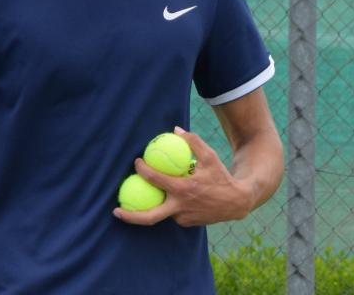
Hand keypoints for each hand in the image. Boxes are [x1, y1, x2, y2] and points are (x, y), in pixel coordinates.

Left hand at [113, 127, 254, 226]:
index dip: (142, 170)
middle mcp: (180, 207)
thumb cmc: (222, 177)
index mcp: (183, 189)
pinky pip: (172, 213)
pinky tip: (168, 196)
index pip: (155, 179)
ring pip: (161, 211)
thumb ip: (193, 142)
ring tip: (143, 194)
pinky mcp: (187, 223)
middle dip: (129, 216)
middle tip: (115, 210)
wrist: (238, 202)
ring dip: (154, 203)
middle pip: (149, 216)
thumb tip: (175, 129)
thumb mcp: (210, 156)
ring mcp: (183, 218)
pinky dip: (168, 205)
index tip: (137, 162)